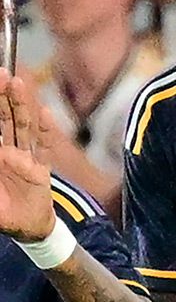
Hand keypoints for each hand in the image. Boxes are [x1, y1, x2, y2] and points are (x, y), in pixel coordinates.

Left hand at [0, 69, 55, 242]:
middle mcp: (8, 151)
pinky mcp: (41, 170)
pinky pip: (43, 148)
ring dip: (21, 105)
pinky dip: (45, 131)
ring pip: (22, 127)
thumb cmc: (2, 210)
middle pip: (5, 118)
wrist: (26, 228)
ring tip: (17, 83)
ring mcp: (25, 158)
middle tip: (2, 73)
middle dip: (2, 96)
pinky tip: (45, 114)